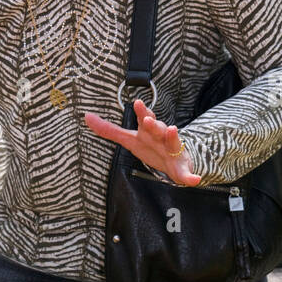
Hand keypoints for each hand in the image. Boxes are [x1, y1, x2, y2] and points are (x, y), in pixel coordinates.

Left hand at [83, 97, 200, 185]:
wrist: (176, 160)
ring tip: (171, 130)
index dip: (140, 111)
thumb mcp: (128, 139)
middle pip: (157, 128)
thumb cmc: (151, 146)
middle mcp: (161, 138)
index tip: (136, 103)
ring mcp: (173, 151)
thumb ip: (109, 130)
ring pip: (173, 142)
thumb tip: (86, 117)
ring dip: (172, 136)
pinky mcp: (182, 168)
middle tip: (146, 119)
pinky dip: (191, 177)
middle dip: (152, 123)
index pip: (144, 119)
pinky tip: (194, 179)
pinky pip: (187, 174)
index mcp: (148, 132)